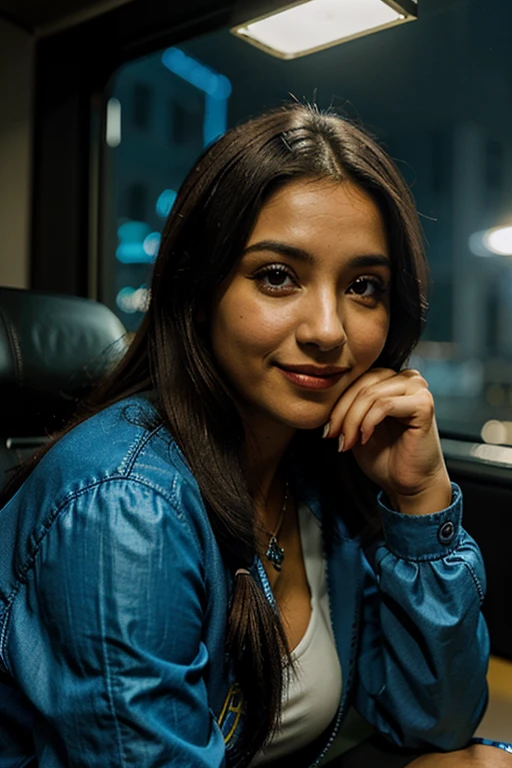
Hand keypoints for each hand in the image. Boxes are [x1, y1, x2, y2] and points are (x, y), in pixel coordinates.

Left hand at [325, 368, 451, 515]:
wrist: (407, 484)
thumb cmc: (384, 456)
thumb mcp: (356, 425)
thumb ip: (347, 405)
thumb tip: (322, 393)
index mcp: (390, 379)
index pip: (356, 379)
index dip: (337, 403)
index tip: (327, 430)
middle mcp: (407, 378)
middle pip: (362, 384)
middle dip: (342, 413)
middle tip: (333, 436)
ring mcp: (418, 389)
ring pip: (371, 395)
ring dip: (353, 421)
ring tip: (348, 442)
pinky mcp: (424, 404)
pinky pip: (385, 405)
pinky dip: (368, 422)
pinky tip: (365, 439)